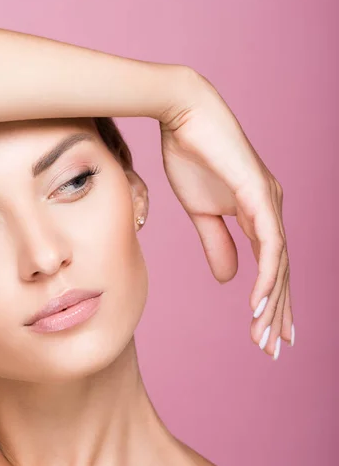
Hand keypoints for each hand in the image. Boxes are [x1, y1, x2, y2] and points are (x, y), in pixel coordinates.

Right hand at [159, 70, 293, 359]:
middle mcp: (271, 211)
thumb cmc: (191, 157)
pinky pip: (269, 244)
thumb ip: (217, 244)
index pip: (272, 267)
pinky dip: (266, 276)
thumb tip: (231, 279)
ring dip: (272, 304)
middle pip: (282, 272)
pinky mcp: (259, 194)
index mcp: (258, 215)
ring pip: (280, 264)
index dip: (271, 301)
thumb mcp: (202, 214)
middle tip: (271, 348)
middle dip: (276, 313)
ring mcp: (269, 202)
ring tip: (265, 338)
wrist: (183, 117)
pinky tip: (259, 304)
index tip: (265, 331)